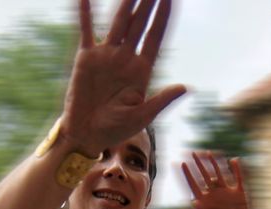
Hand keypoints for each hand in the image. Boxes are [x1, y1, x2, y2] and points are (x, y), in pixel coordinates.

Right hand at [61, 0, 185, 155]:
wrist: (87, 135)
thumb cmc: (116, 130)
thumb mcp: (142, 116)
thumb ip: (161, 100)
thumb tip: (185, 87)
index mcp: (142, 70)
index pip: (156, 36)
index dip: (163, 16)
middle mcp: (125, 58)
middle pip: (139, 23)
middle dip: (147, 3)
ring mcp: (106, 56)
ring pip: (117, 22)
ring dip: (125, 2)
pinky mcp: (86, 58)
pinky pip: (86, 30)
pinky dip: (85, 12)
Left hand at [182, 152, 253, 208]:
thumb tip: (194, 201)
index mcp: (204, 202)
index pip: (193, 185)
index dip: (187, 175)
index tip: (181, 163)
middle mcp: (214, 196)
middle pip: (204, 176)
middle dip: (198, 165)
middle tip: (191, 153)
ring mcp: (227, 194)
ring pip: (219, 174)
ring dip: (214, 164)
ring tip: (209, 153)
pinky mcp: (240, 195)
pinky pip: (238, 179)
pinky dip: (237, 170)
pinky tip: (234, 160)